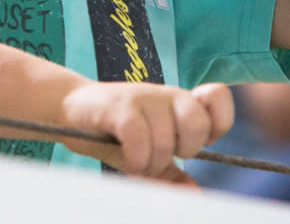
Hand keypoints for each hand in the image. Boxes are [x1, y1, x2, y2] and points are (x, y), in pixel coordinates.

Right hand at [56, 80, 233, 177]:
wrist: (72, 110)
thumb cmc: (115, 133)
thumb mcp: (149, 155)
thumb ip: (173, 174)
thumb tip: (195, 193)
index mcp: (180, 102)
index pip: (218, 98)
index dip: (217, 123)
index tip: (195, 145)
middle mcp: (166, 94)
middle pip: (197, 124)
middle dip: (182, 151)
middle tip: (161, 156)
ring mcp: (143, 97)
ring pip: (165, 138)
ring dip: (151, 163)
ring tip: (137, 164)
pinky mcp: (119, 106)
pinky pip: (139, 137)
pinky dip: (136, 159)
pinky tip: (128, 163)